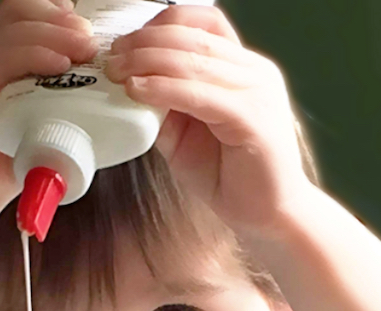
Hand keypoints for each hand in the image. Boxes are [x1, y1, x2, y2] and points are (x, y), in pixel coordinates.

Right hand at [0, 0, 97, 208]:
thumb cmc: (6, 163)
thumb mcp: (53, 129)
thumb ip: (79, 109)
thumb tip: (124, 98)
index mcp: (10, 57)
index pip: (36, 13)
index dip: (66, 17)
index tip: (98, 37)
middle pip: (26, 9)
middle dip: (65, 20)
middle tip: (93, 43)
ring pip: (15, 25)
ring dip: (56, 32)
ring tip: (84, 51)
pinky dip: (31, 53)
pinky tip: (57, 64)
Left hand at [103, 5, 315, 239]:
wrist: (269, 217)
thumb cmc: (231, 177)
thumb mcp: (187, 132)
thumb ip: (166, 104)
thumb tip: (128, 82)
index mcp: (244, 68)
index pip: (205, 22)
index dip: (162, 23)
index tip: (127, 41)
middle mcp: (256, 73)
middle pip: (194, 36)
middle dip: (144, 41)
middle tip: (111, 57)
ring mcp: (259, 93)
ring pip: (195, 60)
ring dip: (147, 60)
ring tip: (116, 71)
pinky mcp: (253, 119)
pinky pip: (200, 94)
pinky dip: (164, 88)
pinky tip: (138, 91)